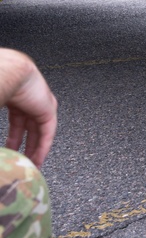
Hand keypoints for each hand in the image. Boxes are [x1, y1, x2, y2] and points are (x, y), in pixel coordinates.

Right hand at [0, 49, 57, 167]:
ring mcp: (42, 105)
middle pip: (29, 130)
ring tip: (30, 165)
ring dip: (35, 150)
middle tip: (21, 161)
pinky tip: (39, 158)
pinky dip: (43, 147)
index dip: (14, 140)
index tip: (10, 151)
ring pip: (40, 133)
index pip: (18, 124)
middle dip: (25, 147)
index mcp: (16, 99)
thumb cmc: (0, 83)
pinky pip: (47, 133)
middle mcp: (31, 102)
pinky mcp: (49, 110)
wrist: (11, 72)